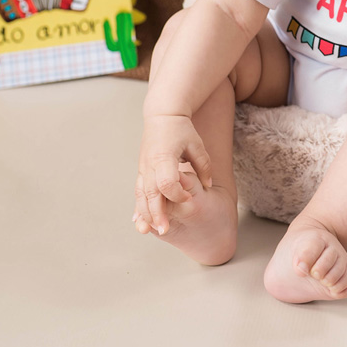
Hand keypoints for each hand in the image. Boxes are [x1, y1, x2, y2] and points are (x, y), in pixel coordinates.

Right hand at [134, 113, 212, 234]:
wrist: (162, 115)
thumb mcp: (197, 145)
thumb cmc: (181, 129)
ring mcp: (143, 168)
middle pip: (150, 193)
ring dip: (146, 214)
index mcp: (164, 157)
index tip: (188, 199)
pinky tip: (143, 222)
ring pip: (140, 195)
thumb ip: (203, 165)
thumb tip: (208, 185)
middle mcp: (150, 164)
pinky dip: (140, 207)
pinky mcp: (141, 171)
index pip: (166, 182)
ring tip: (154, 231)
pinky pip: (138, 192)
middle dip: (156, 214)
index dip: (177, 194)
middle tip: (165, 230)